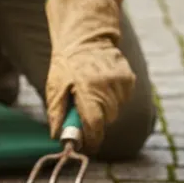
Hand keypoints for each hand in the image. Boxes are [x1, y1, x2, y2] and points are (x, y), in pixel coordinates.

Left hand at [44, 0, 135, 153]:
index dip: (91, 139)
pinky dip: (113, 98)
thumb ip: (56, 113)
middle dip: (94, 121)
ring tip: (91, 91)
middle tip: (82, 110)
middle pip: (105, 120)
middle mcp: (108, 87)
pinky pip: (122, 100)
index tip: (87, 146)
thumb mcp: (54, 87)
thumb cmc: (66, 64)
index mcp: (88, 89)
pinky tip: (102, 84)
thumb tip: (58, 136)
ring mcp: (122, 82)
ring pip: (115, 111)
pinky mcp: (129, 79)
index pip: (94, 125)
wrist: (86, 36)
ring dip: (103, 108)